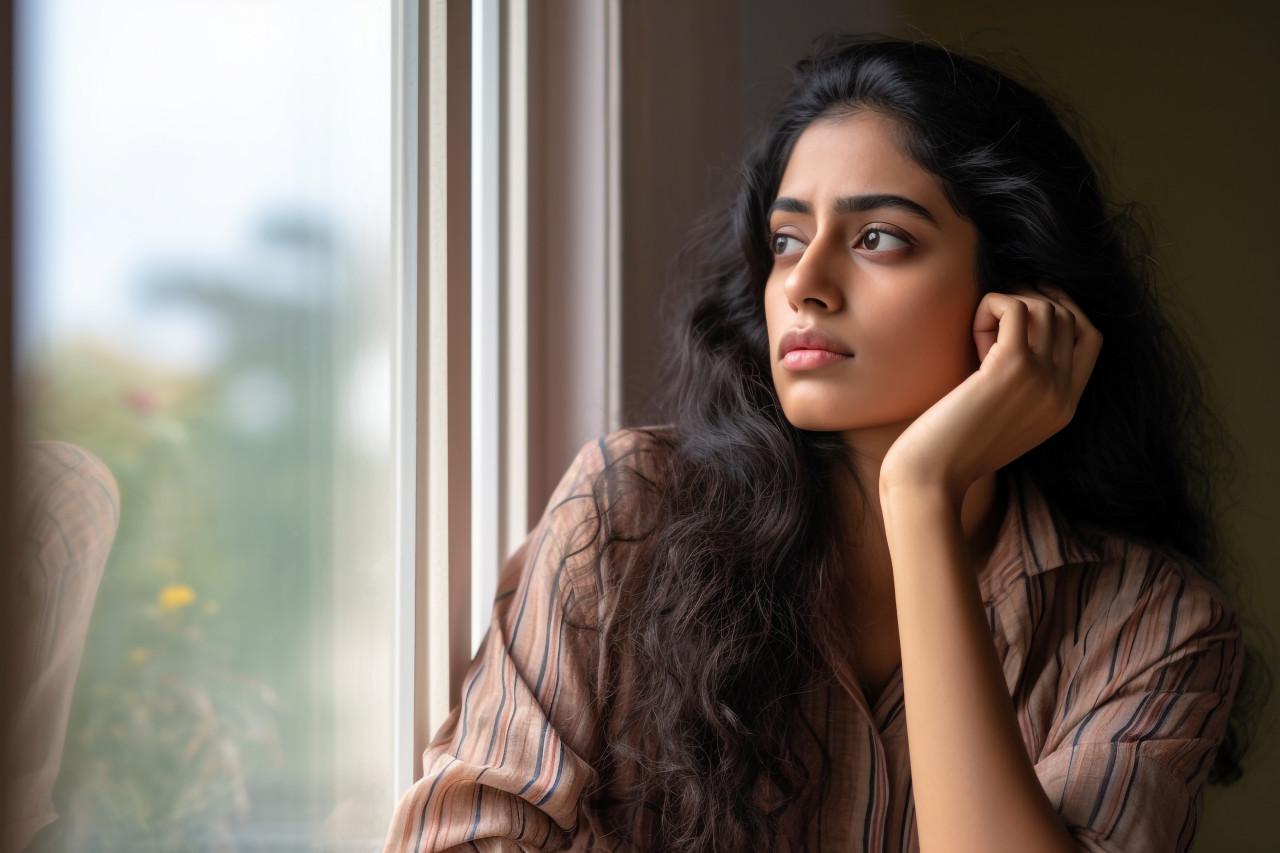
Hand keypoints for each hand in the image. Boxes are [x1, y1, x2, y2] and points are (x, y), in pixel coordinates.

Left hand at [880, 285, 1102, 500]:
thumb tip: (1015, 337)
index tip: (1033, 300)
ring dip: (1008, 307)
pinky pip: (1015, 307)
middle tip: (995, 316)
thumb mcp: (1006, 420)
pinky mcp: (1013, 367)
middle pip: (1067, 317)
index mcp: (1066, 407)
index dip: (1065, 310)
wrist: (933, 476)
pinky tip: (972, 332)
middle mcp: (1062, 393)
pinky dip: (991, 306)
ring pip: (1045, 308)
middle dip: (1031, 302)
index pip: (1090, 338)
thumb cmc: (954, 447)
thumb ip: (1026, 388)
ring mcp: (1043, 379)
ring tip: (980, 336)